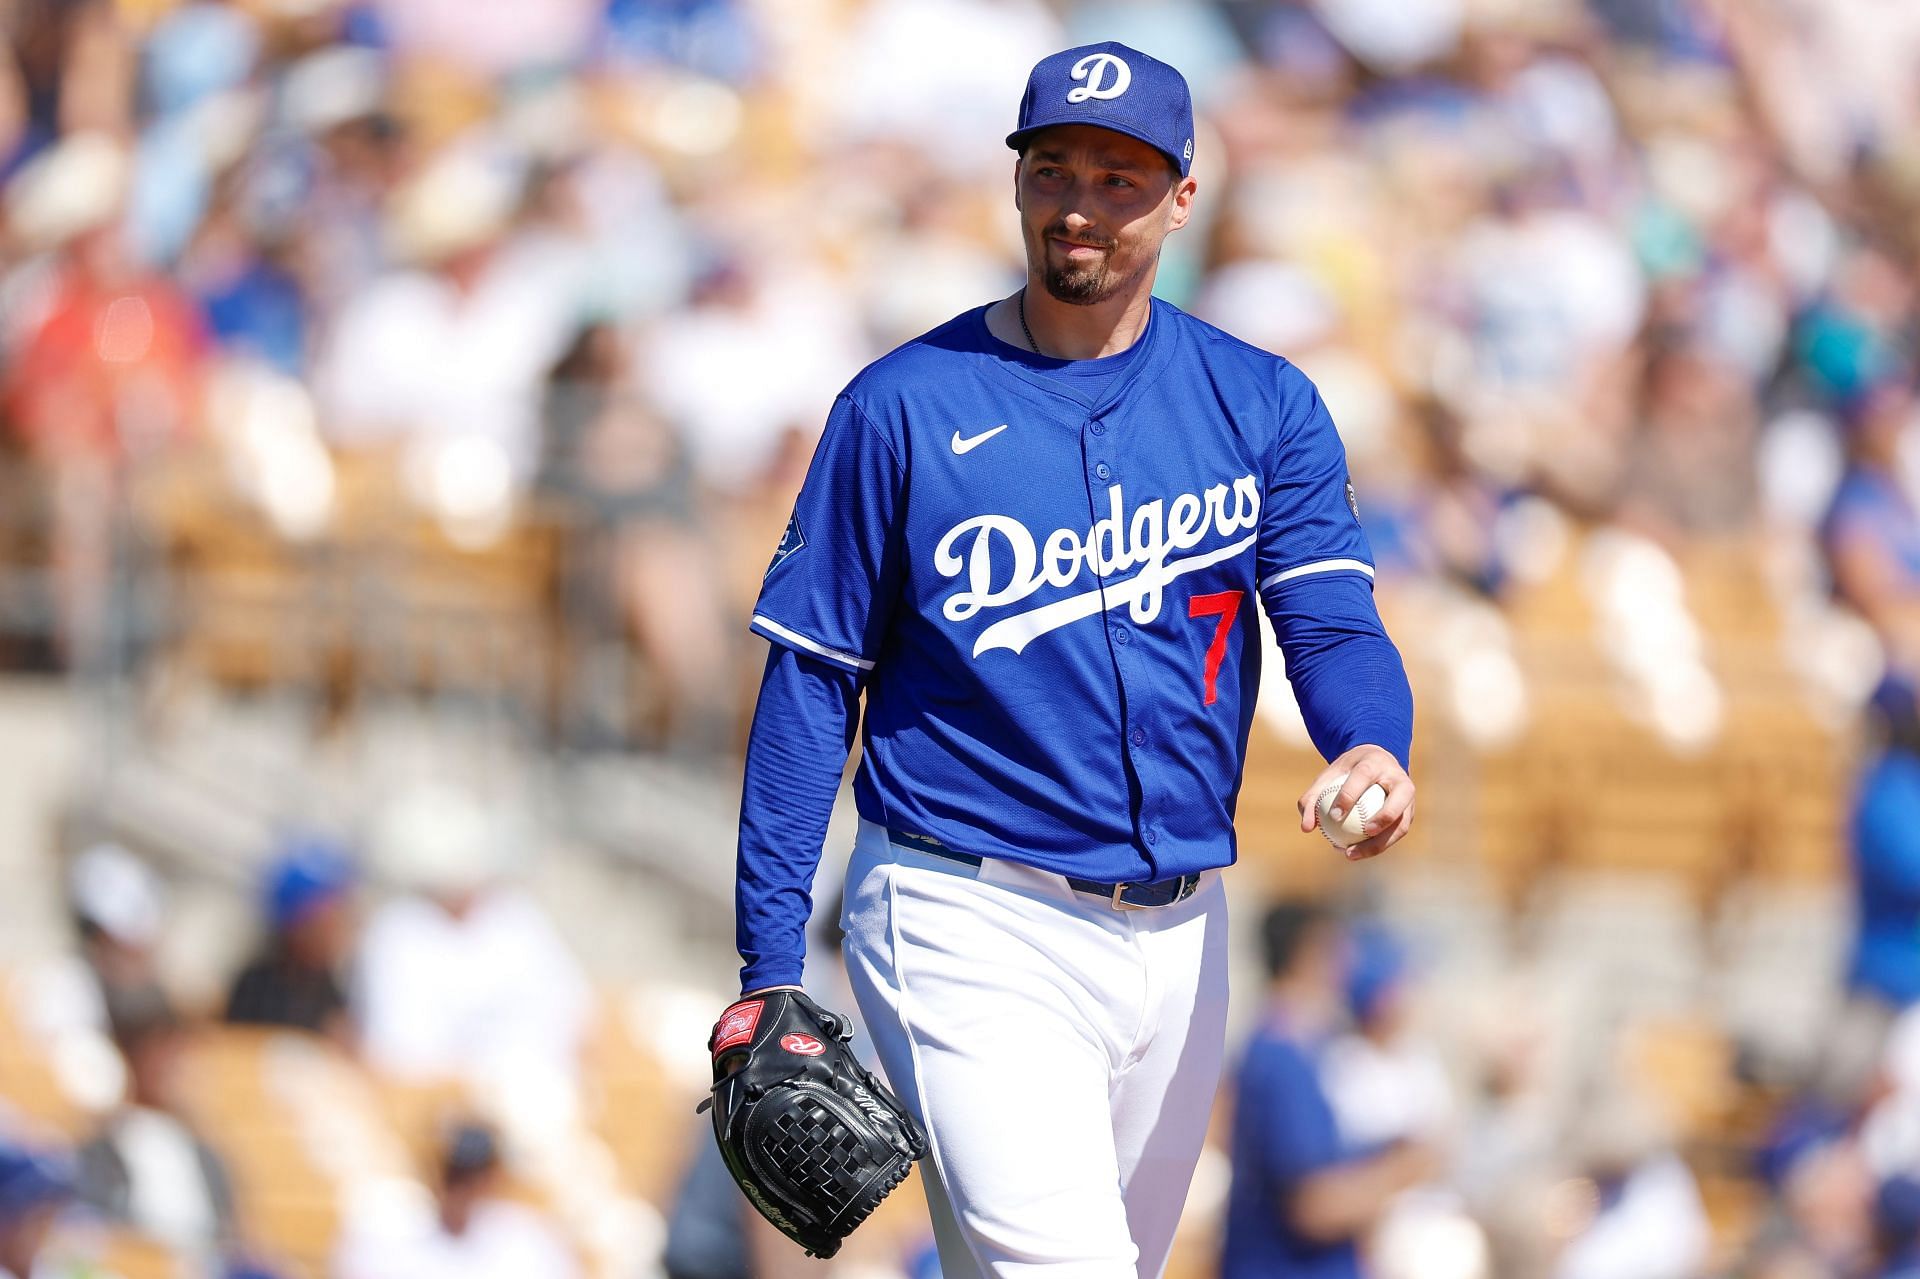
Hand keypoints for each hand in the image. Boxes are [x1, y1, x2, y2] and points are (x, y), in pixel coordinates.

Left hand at [1296, 744, 1414, 861]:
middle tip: (1360, 835)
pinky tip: (1353, 853)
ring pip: (1401, 823)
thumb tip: (1306, 828)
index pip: (1363, 776)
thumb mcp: (1327, 777)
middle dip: (1383, 818)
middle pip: (1397, 799)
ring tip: (1351, 854)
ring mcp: (1408, 798)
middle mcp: (1398, 778)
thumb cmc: (1347, 772)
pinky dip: (1377, 846)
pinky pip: (1395, 834)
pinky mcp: (1409, 814)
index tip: (1334, 816)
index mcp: (1375, 762)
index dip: (1349, 796)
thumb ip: (1312, 799)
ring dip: (1379, 843)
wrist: (1375, 763)